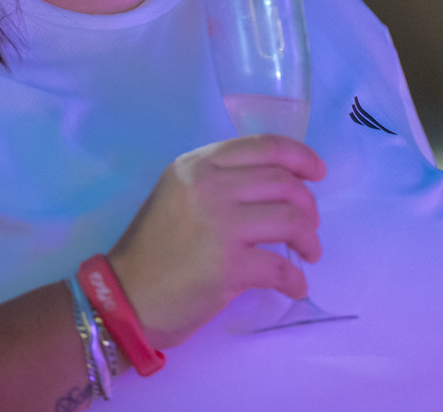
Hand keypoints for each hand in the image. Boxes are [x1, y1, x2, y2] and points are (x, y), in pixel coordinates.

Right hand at [107, 134, 325, 349]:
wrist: (125, 297)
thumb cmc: (153, 247)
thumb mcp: (176, 193)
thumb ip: (218, 180)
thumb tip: (276, 185)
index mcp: (197, 165)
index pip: (262, 146)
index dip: (299, 156)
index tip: (317, 172)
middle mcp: (209, 187)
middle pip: (283, 182)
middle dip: (307, 204)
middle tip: (309, 225)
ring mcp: (220, 226)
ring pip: (291, 219)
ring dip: (309, 239)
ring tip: (307, 253)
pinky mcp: (228, 267)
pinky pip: (281, 267)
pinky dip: (295, 279)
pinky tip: (295, 286)